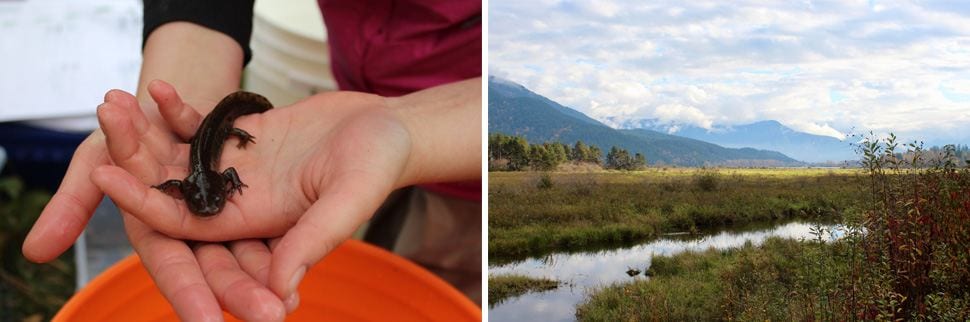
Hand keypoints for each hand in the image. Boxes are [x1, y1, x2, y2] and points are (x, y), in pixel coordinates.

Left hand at [91, 81, 412, 310]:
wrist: (392, 130)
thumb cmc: (378, 166)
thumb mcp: (347, 204)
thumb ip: (311, 242)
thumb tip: (281, 291)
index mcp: (256, 221)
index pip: (186, 221)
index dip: (145, 202)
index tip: (106, 176)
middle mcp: (241, 198)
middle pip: (173, 184)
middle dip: (136, 155)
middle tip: (104, 117)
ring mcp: (242, 166)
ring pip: (182, 152)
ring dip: (149, 129)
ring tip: (118, 98)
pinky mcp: (249, 137)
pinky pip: (206, 126)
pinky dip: (182, 110)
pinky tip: (162, 88)